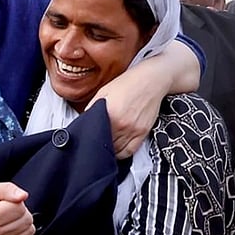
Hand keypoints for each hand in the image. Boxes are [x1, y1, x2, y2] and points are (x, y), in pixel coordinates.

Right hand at [0, 183, 32, 234]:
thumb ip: (6, 189)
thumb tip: (22, 195)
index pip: (19, 208)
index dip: (14, 201)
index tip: (3, 202)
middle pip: (26, 219)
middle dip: (20, 211)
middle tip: (6, 210)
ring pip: (29, 230)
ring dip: (22, 222)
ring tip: (7, 219)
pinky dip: (22, 232)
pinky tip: (10, 228)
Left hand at [86, 40, 198, 158]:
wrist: (151, 80)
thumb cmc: (127, 84)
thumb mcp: (103, 92)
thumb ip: (92, 107)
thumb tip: (83, 120)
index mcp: (110, 114)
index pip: (95, 134)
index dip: (88, 137)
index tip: (85, 136)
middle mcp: (123, 125)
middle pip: (106, 144)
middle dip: (98, 144)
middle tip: (93, 142)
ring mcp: (134, 130)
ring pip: (117, 150)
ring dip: (109, 150)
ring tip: (103, 146)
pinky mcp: (143, 133)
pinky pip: (131, 151)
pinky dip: (122, 153)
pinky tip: (116, 149)